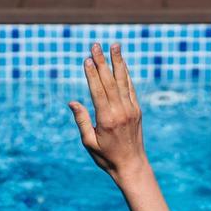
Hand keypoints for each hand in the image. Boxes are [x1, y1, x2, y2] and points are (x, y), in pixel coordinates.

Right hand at [69, 43, 146, 177]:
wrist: (132, 166)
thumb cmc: (106, 157)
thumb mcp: (89, 142)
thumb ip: (82, 121)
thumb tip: (72, 102)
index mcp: (107, 119)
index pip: (98, 91)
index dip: (92, 74)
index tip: (87, 59)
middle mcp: (120, 112)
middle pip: (110, 81)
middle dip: (102, 62)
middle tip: (95, 45)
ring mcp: (131, 110)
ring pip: (123, 81)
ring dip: (118, 62)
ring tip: (115, 45)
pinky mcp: (137, 110)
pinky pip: (131, 88)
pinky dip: (126, 75)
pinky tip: (122, 63)